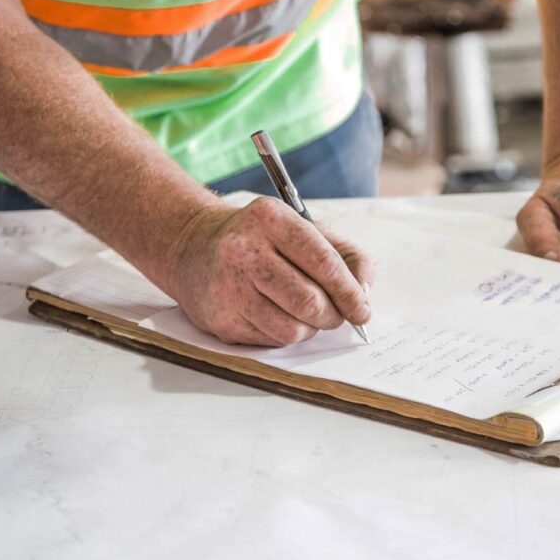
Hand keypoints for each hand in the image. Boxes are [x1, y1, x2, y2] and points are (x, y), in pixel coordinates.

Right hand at [165, 197, 373, 345]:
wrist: (194, 248)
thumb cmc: (262, 240)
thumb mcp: (305, 229)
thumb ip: (346, 255)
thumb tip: (364, 293)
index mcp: (271, 218)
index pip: (323, 263)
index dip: (350, 292)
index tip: (362, 309)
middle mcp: (244, 249)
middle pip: (309, 301)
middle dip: (333, 316)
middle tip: (336, 315)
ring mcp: (227, 286)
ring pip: (292, 329)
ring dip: (310, 329)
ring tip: (304, 313)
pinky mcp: (220, 318)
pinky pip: (270, 341)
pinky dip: (284, 334)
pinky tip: (275, 314)